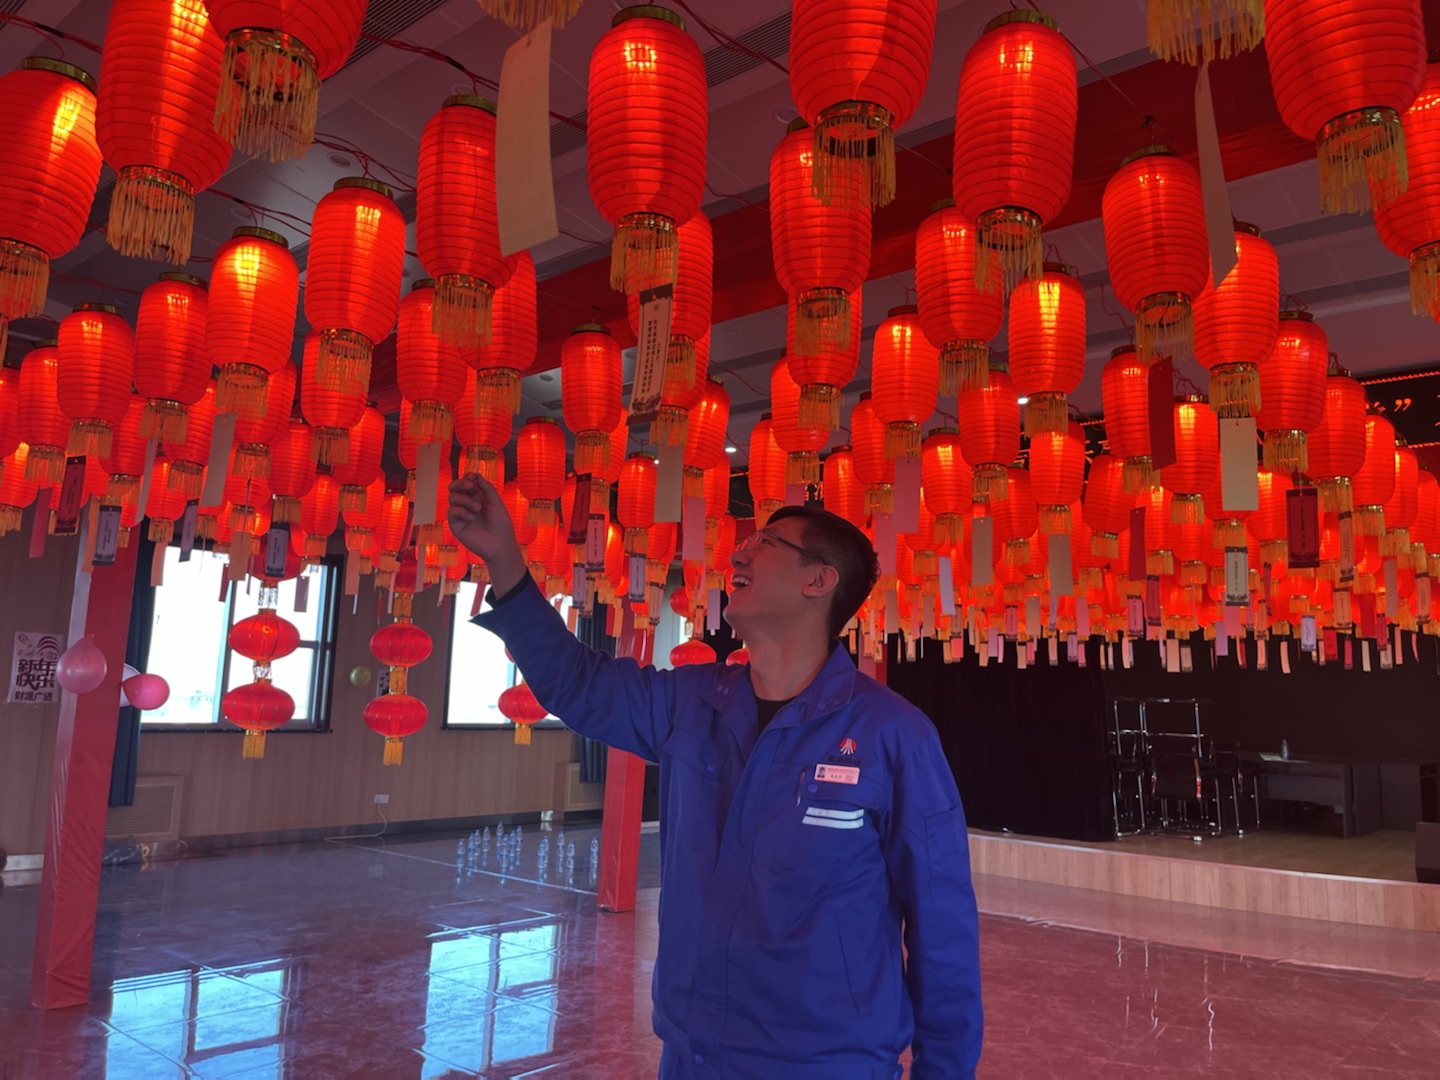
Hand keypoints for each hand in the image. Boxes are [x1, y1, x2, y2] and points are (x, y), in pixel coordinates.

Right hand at [448, 473, 525, 593]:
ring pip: (452, 497)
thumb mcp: (496, 502)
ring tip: (477, 508)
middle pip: (454, 487)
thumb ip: (487, 488)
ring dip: (465, 500)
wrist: (500, 544)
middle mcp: (466, 504)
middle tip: (470, 486)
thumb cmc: (501, 524)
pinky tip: (471, 517)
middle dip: (460, 483)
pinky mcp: (455, 525)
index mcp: (477, 497)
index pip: (466, 482)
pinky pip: (451, 511)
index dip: (467, 477)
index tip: (473, 476)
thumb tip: (477, 475)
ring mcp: (460, 514)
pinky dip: (461, 511)